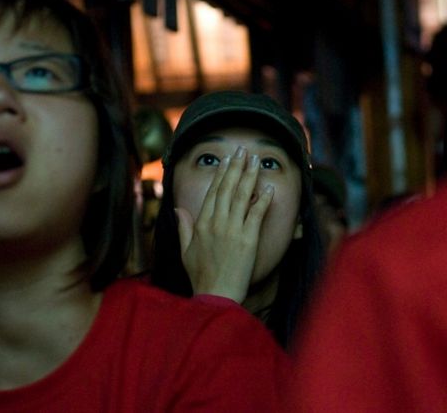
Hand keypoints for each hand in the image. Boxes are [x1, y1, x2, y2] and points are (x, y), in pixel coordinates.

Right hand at [175, 146, 273, 302]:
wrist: (216, 295)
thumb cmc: (201, 276)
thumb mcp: (186, 251)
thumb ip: (183, 227)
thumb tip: (178, 209)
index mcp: (202, 223)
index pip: (213, 192)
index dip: (222, 174)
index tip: (228, 160)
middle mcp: (216, 222)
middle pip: (228, 188)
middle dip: (236, 167)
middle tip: (243, 150)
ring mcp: (233, 229)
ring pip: (242, 196)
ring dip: (250, 176)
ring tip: (256, 160)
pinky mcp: (248, 239)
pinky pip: (256, 214)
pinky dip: (263, 199)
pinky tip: (268, 187)